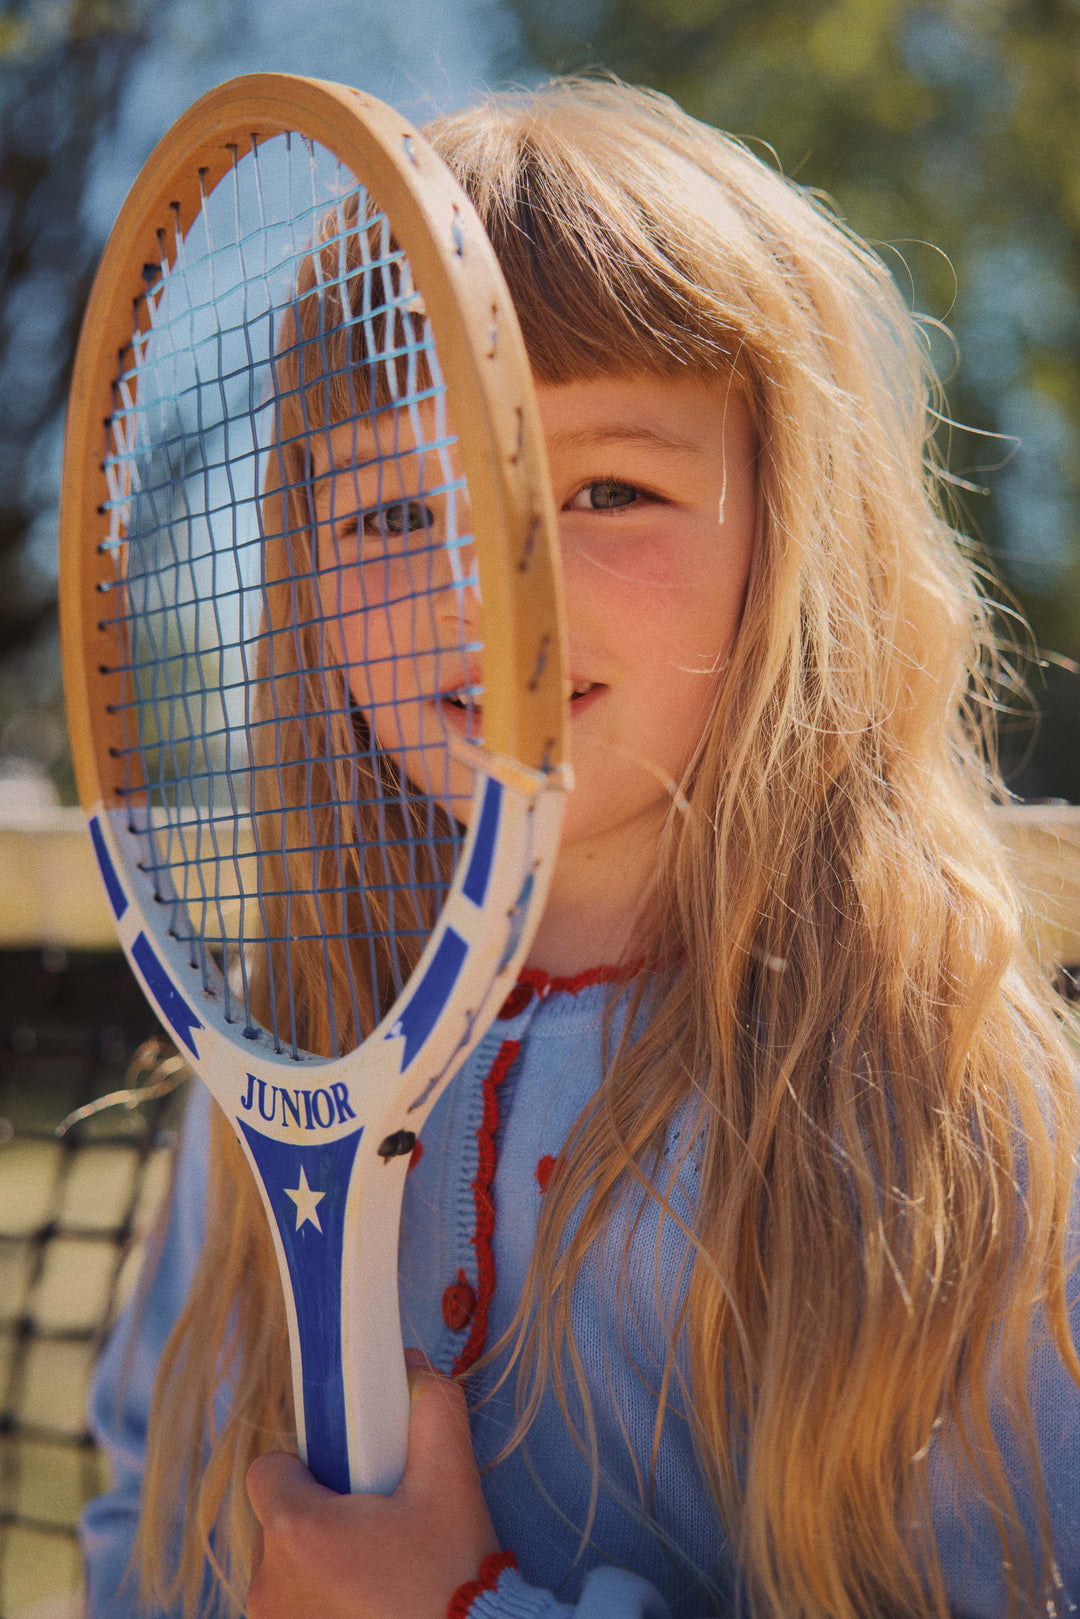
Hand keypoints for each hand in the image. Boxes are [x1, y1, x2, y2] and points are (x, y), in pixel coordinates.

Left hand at [246, 1356, 499, 1618]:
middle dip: (320, 1517)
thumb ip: (431, 1408)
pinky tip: (368, 1605)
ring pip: (284, 1572)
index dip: (307, 1468)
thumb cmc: (454, 1574)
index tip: (348, 1482)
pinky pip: (292, 1610)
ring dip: (318, 1566)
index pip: (268, 1471)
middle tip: (375, 1529)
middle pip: (279, 1522)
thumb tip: (411, 1367)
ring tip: (376, 1574)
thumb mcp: (452, 1479)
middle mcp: (269, 1585)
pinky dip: (320, 1604)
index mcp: (298, 1531)